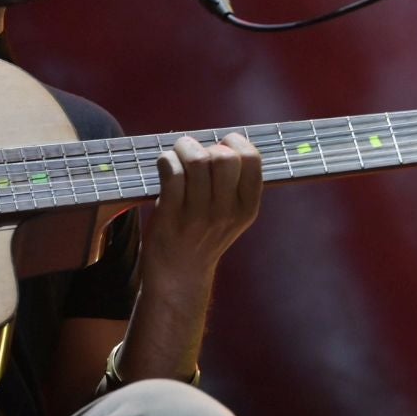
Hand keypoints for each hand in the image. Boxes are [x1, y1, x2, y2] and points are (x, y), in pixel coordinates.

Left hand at [141, 132, 262, 284]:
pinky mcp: (172, 216)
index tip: (219, 147)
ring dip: (181, 149)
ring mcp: (199, 215)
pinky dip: (166, 160)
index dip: (234, 142)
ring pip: (196, 161)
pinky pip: (171, 172)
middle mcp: (227, 211)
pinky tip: (164, 166)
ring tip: (176, 157)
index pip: (252, 159)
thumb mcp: (231, 214)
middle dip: (204, 145)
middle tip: (192, 154)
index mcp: (247, 207)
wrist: (179, 275)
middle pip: (224, 157)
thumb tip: (218, 140)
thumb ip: (232, 183)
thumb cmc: (202, 234)